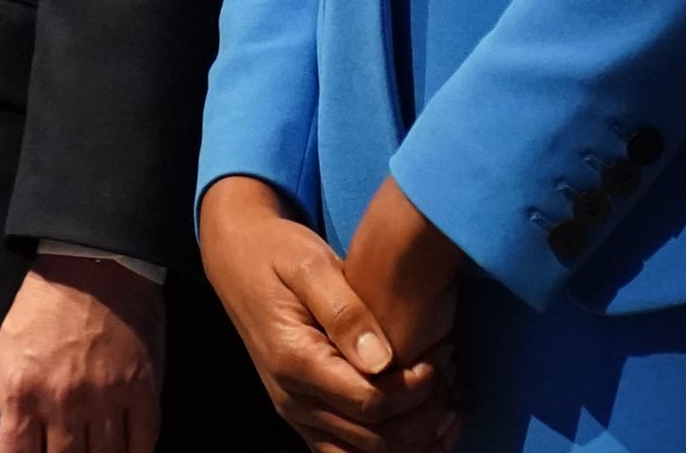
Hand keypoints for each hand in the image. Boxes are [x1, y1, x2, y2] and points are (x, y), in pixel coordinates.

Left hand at [0, 253, 161, 452]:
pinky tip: (129, 452)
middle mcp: (63, 402)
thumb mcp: (10, 347)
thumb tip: (26, 441)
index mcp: (23, 390)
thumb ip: (15, 400)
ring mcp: (106, 398)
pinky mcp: (142, 389)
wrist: (96, 260)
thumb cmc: (46, 302)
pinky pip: (142, 442)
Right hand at [200, 176, 457, 452]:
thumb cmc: (278, 252)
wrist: (237, 258)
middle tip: (448, 373)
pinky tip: (419, 421)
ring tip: (441, 400)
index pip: (370, 402)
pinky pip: (348, 452)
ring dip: (410, 438)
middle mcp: (292, 399)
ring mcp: (296, 412)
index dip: (415, 389)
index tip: (440, 354)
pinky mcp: (303, 414)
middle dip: (422, 415)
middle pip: (374, 439)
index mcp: (294, 362)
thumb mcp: (311, 264)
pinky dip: (387, 446)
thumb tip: (383, 361)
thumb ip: (345, 311)